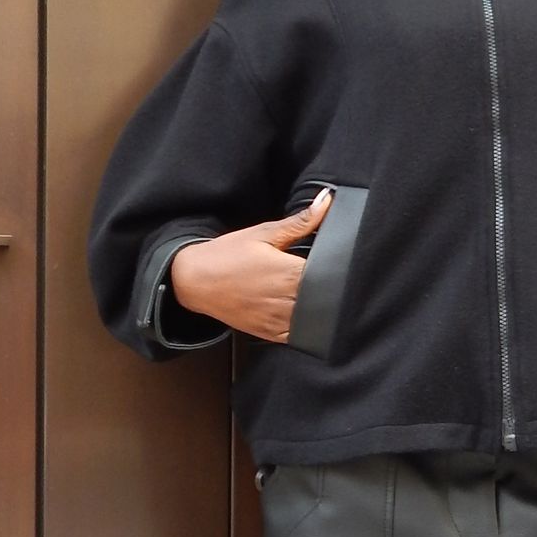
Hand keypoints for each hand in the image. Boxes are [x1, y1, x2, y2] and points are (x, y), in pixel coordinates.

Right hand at [169, 187, 330, 341]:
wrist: (193, 281)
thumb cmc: (227, 255)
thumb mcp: (264, 233)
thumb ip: (300, 221)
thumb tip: (326, 201)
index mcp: (288, 272)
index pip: (330, 275)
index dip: (340, 270)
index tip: (343, 262)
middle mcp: (286, 299)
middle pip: (325, 300)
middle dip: (332, 290)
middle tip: (335, 279)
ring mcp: (278, 320)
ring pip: (314, 320)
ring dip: (320, 309)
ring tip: (321, 296)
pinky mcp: (270, 333)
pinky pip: (298, 335)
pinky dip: (305, 326)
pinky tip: (305, 314)